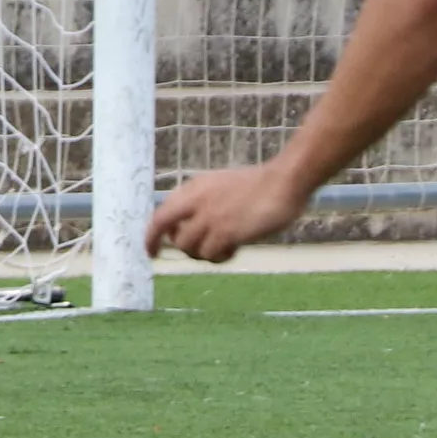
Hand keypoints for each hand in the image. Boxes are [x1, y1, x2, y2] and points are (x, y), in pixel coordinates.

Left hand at [145, 161, 312, 262]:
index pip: (160, 214)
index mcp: (194, 188)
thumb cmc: (260, 185)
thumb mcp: (220, 186)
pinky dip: (219, 257)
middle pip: (164, 228)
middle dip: (164, 245)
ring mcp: (210, 216)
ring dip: (201, 253)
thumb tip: (188, 228)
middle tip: (178, 254)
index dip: (152, 235)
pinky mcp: (226, 231)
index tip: (151, 251)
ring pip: (187, 247)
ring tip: (221, 249)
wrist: (285, 180)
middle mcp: (196, 201)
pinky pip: (210, 254)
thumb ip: (202, 202)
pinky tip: (233, 251)